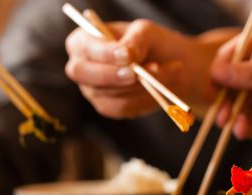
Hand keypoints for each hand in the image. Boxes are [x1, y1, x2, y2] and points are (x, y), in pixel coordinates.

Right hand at [65, 20, 222, 118]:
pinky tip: (157, 85)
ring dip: (137, 84)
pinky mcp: (109, 107)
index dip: (104, 52)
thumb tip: (128, 54)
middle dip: (111, 74)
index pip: (84, 47)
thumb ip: (136, 39)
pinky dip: (143, 96)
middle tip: (135, 73)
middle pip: (83, 73)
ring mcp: (93, 90)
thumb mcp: (146, 31)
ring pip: (108, 92)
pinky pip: (123, 106)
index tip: (127, 55)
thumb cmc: (151, 43)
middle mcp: (82, 67)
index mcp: (83, 41)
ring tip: (160, 70)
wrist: (169, 65)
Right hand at [211, 24, 251, 139]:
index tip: (214, 93)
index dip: (219, 74)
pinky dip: (248, 124)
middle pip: (231, 81)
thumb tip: (217, 72)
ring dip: (238, 117)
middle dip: (228, 102)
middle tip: (223, 120)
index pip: (230, 55)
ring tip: (241, 130)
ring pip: (239, 101)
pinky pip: (250, 114)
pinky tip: (250, 131)